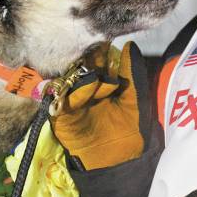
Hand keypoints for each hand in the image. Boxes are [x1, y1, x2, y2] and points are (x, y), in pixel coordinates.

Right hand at [50, 41, 151, 170]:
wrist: (119, 160)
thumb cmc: (130, 129)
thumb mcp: (135, 99)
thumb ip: (133, 73)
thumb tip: (129, 45)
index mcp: (102, 82)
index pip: (97, 60)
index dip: (100, 48)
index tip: (104, 36)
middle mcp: (84, 89)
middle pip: (80, 66)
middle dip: (87, 57)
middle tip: (93, 45)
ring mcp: (71, 101)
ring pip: (71, 79)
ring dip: (83, 73)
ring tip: (96, 70)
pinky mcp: (61, 115)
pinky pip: (65, 99)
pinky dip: (78, 92)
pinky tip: (88, 86)